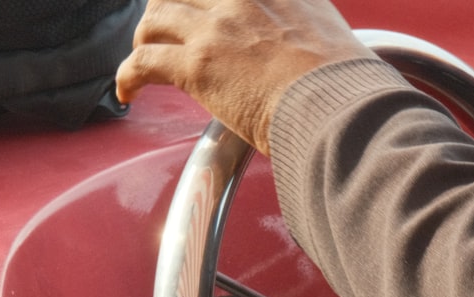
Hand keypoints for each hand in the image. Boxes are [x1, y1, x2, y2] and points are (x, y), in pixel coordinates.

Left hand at [115, 0, 374, 154]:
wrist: (338, 109)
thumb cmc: (344, 88)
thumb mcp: (329, 34)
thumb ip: (305, 23)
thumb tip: (305, 42)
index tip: (195, 7)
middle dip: (167, 8)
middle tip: (165, 30)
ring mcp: (216, 27)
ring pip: (155, 17)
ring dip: (146, 39)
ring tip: (146, 59)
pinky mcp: (197, 64)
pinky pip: (143, 61)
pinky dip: (128, 77)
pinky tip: (128, 92)